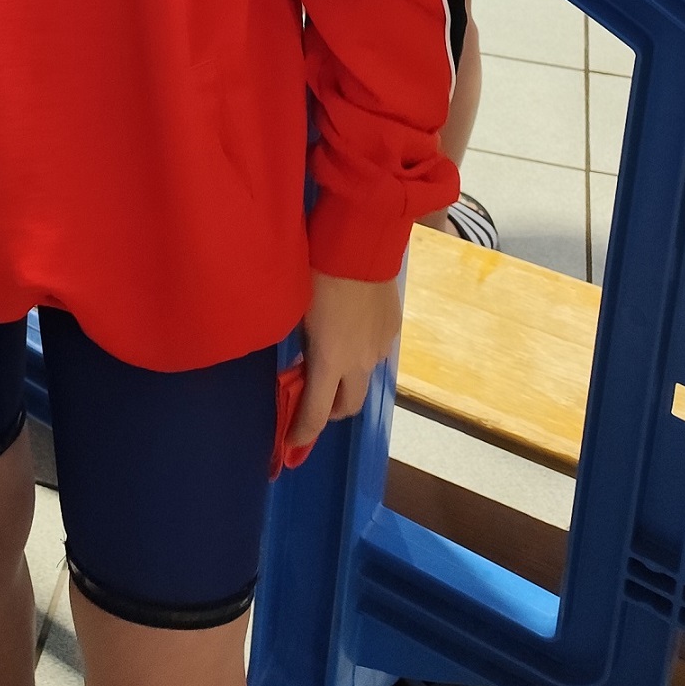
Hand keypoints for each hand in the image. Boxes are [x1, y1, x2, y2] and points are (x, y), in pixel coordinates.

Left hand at [286, 272, 401, 457]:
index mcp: (331, 362)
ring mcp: (380, 346)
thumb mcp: (298, 310)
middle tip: (312, 400)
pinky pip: (375, 350)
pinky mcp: (393, 327)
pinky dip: (360, 351)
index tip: (291, 442)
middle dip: (328, 411)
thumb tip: (302, 359)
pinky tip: (350, 328)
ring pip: (363, 377)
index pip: (316, 412)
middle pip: (348, 406)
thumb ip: (302, 343)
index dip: (303, 432)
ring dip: (346, 378)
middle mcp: (360, 362)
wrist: (360, 243)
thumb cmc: (318, 273)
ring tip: (331, 355)